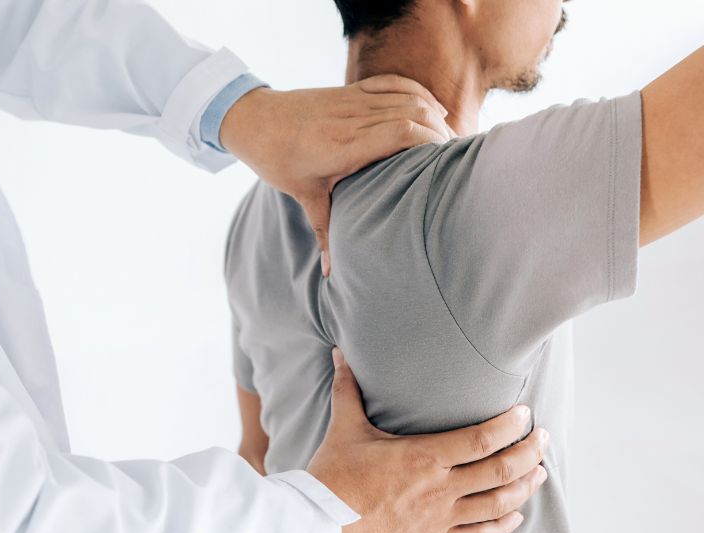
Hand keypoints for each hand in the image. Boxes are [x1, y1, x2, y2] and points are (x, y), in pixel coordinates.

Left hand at [219, 75, 452, 275]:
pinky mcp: (350, 90)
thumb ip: (324, 231)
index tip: (446, 163)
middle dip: (441, 133)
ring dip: (434, 115)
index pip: (400, 132)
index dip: (430, 142)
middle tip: (457, 159)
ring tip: (451, 141)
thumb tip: (331, 273)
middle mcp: (352, 118)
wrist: (252, 120)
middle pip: (413, 113)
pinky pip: (393, 83)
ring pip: (407, 97)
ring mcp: (352, 99)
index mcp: (343, 144)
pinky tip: (435, 109)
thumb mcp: (302, 195)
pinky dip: (418, 92)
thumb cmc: (276, 159)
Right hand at [307, 348, 548, 532]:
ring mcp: (439, 518)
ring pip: (497, 505)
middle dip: (530, 453)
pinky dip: (502, 526)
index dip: (511, 426)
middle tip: (544, 439)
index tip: (525, 414)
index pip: (482, 439)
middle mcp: (439, 488)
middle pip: (501, 471)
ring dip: (524, 488)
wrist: (318, 528)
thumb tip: (340, 354)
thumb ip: (348, 389)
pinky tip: (515, 516)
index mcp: (423, 457)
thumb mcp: (344, 429)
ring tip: (539, 473)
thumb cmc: (333, 477)